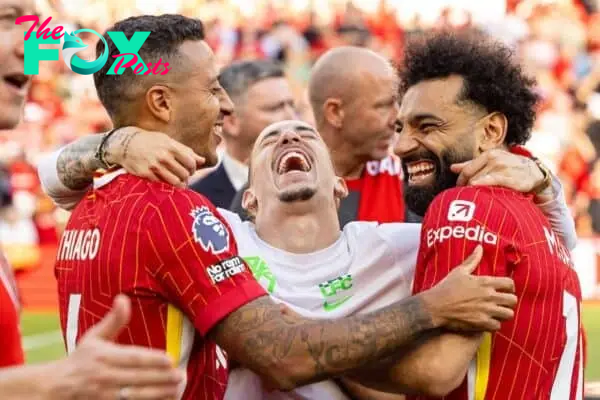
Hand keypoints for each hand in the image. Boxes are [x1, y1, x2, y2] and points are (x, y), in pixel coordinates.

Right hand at [47, 295, 181, 399]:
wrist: (56, 388)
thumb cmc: (80, 360)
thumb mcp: (94, 337)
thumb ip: (114, 320)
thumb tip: (123, 297)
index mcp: (103, 356)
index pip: (131, 358)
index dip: (151, 359)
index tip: (170, 358)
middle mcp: (104, 376)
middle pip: (137, 378)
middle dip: (161, 377)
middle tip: (181, 375)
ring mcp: (104, 396)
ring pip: (135, 395)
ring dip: (158, 393)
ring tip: (178, 388)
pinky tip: (164, 399)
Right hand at [105, 127, 204, 187]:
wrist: (126, 144)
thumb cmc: (150, 141)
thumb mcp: (168, 141)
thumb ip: (186, 151)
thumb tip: (202, 160)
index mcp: (171, 147)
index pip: (191, 162)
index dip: (193, 168)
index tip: (190, 170)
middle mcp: (164, 156)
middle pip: (184, 174)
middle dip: (186, 177)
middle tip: (183, 176)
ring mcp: (154, 166)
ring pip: (175, 182)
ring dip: (179, 184)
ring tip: (178, 182)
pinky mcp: (146, 175)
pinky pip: (162, 185)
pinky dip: (167, 186)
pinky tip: (166, 183)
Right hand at [420, 246, 516, 331]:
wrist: (435, 306)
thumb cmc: (446, 288)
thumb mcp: (459, 271)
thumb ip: (472, 260)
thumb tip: (480, 247)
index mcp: (485, 282)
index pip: (510, 284)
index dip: (510, 288)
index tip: (504, 290)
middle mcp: (488, 295)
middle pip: (513, 300)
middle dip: (508, 302)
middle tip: (501, 303)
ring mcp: (486, 310)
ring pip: (508, 314)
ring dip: (503, 314)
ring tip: (496, 314)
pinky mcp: (481, 323)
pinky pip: (498, 326)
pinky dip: (493, 325)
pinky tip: (487, 322)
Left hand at [451, 149, 543, 192]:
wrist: (533, 173)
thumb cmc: (508, 168)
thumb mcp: (491, 162)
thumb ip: (471, 165)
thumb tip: (452, 168)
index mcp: (489, 154)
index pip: (467, 169)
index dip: (460, 181)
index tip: (458, 189)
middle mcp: (495, 159)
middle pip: (471, 177)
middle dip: (466, 187)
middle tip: (464, 197)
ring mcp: (504, 168)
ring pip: (480, 181)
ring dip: (474, 191)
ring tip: (472, 198)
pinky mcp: (511, 179)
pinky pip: (492, 184)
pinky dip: (484, 189)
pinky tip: (482, 195)